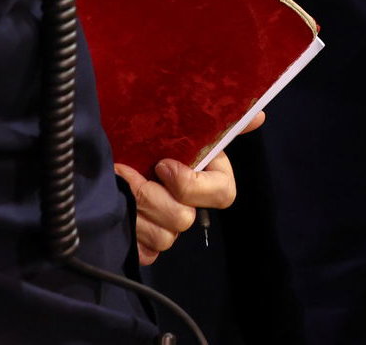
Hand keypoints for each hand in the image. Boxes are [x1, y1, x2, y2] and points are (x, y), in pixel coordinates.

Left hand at [118, 112, 264, 263]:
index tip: (163, 165)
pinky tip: (118, 210)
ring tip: (118, 188)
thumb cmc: (148, 133)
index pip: (223, 193)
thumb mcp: (180, 121)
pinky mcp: (146, 246)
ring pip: (165, 238)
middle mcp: (191, 205)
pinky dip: (130, 233)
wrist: (107, 148)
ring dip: (136, 211)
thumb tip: (258, 114)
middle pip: (185, 218)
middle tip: (129, 175)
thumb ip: (220, 120)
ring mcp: (169, 229)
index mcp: (208, 176)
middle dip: (152, 197)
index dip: (191, 185)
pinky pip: (146, 252)